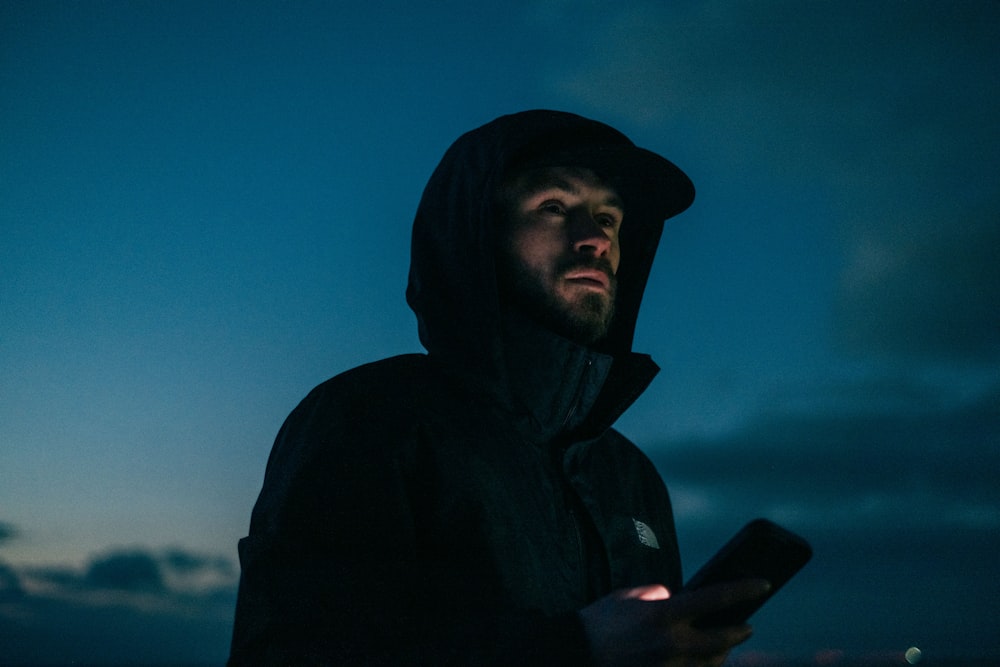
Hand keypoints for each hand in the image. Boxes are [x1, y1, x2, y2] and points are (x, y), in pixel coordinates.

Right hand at [578, 579, 770, 666]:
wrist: (574, 656)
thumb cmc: (598, 623)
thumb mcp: (627, 597)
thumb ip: (655, 594)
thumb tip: (673, 597)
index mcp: (663, 615)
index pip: (715, 598)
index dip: (743, 590)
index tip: (764, 584)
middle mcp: (672, 643)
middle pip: (723, 640)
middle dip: (740, 632)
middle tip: (747, 626)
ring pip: (711, 663)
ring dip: (721, 653)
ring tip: (722, 644)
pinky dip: (700, 666)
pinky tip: (701, 658)